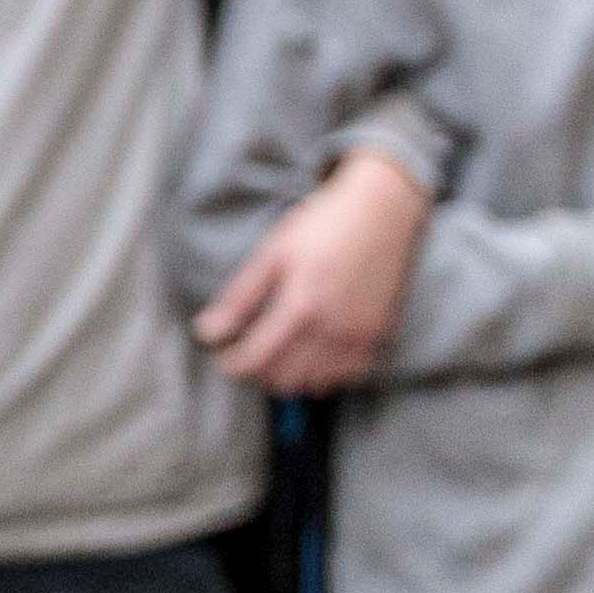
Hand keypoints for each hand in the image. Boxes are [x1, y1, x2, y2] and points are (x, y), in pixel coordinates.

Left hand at [197, 147, 432, 392]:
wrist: (385, 209)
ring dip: (292, 376)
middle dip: (259, 372)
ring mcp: (360, 336)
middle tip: (251, 352)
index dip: (232, 365)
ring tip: (282, 353)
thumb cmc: (326, 224)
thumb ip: (240, 298)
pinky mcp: (379, 336)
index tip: (225, 356)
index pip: (256, 360)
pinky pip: (346, 376)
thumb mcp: (273, 253)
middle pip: (284, 380)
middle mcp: (333, 328)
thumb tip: (208, 332)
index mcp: (301, 305)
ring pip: (315, 384)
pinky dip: (325, 373)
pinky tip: (315, 352)